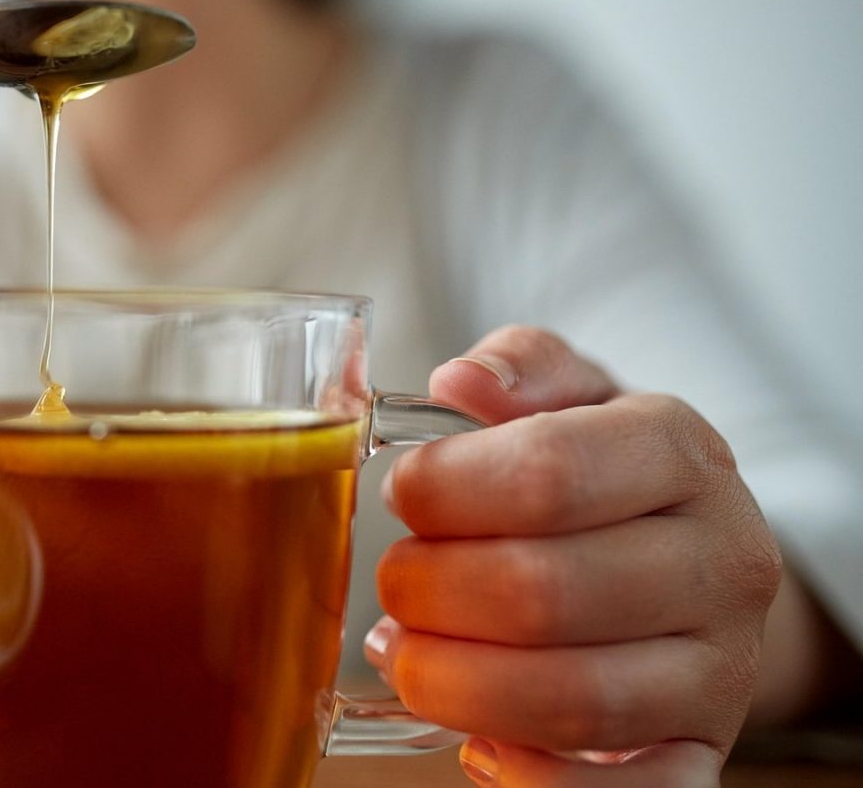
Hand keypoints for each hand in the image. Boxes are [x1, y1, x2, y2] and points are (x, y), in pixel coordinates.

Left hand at [368, 326, 781, 785]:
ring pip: (574, 699)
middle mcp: (720, 559)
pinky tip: (475, 743)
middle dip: (433, 591)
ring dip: (456, 684)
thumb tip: (461, 383)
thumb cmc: (604, 470)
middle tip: (395, 582)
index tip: (401, 495)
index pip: (547, 473)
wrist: (692, 559)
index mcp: (680, 449)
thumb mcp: (570, 393)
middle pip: (546, 593)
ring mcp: (720, 666)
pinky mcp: (702, 750)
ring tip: (405, 655)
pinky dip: (535, 779)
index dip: (446, 490)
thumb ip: (519, 368)